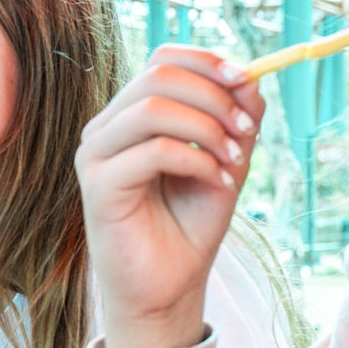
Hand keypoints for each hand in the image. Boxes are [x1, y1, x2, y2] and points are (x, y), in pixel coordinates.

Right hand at [74, 46, 262, 347]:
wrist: (168, 287)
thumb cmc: (190, 225)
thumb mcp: (226, 160)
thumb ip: (238, 117)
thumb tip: (253, 76)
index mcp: (132, 115)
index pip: (163, 60)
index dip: (207, 62)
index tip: (248, 81)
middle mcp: (106, 129)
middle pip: (158, 76)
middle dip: (214, 96)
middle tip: (248, 131)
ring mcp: (95, 156)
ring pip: (152, 108)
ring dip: (207, 129)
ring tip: (234, 161)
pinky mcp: (96, 187)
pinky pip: (152, 151)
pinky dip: (196, 161)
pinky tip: (217, 183)